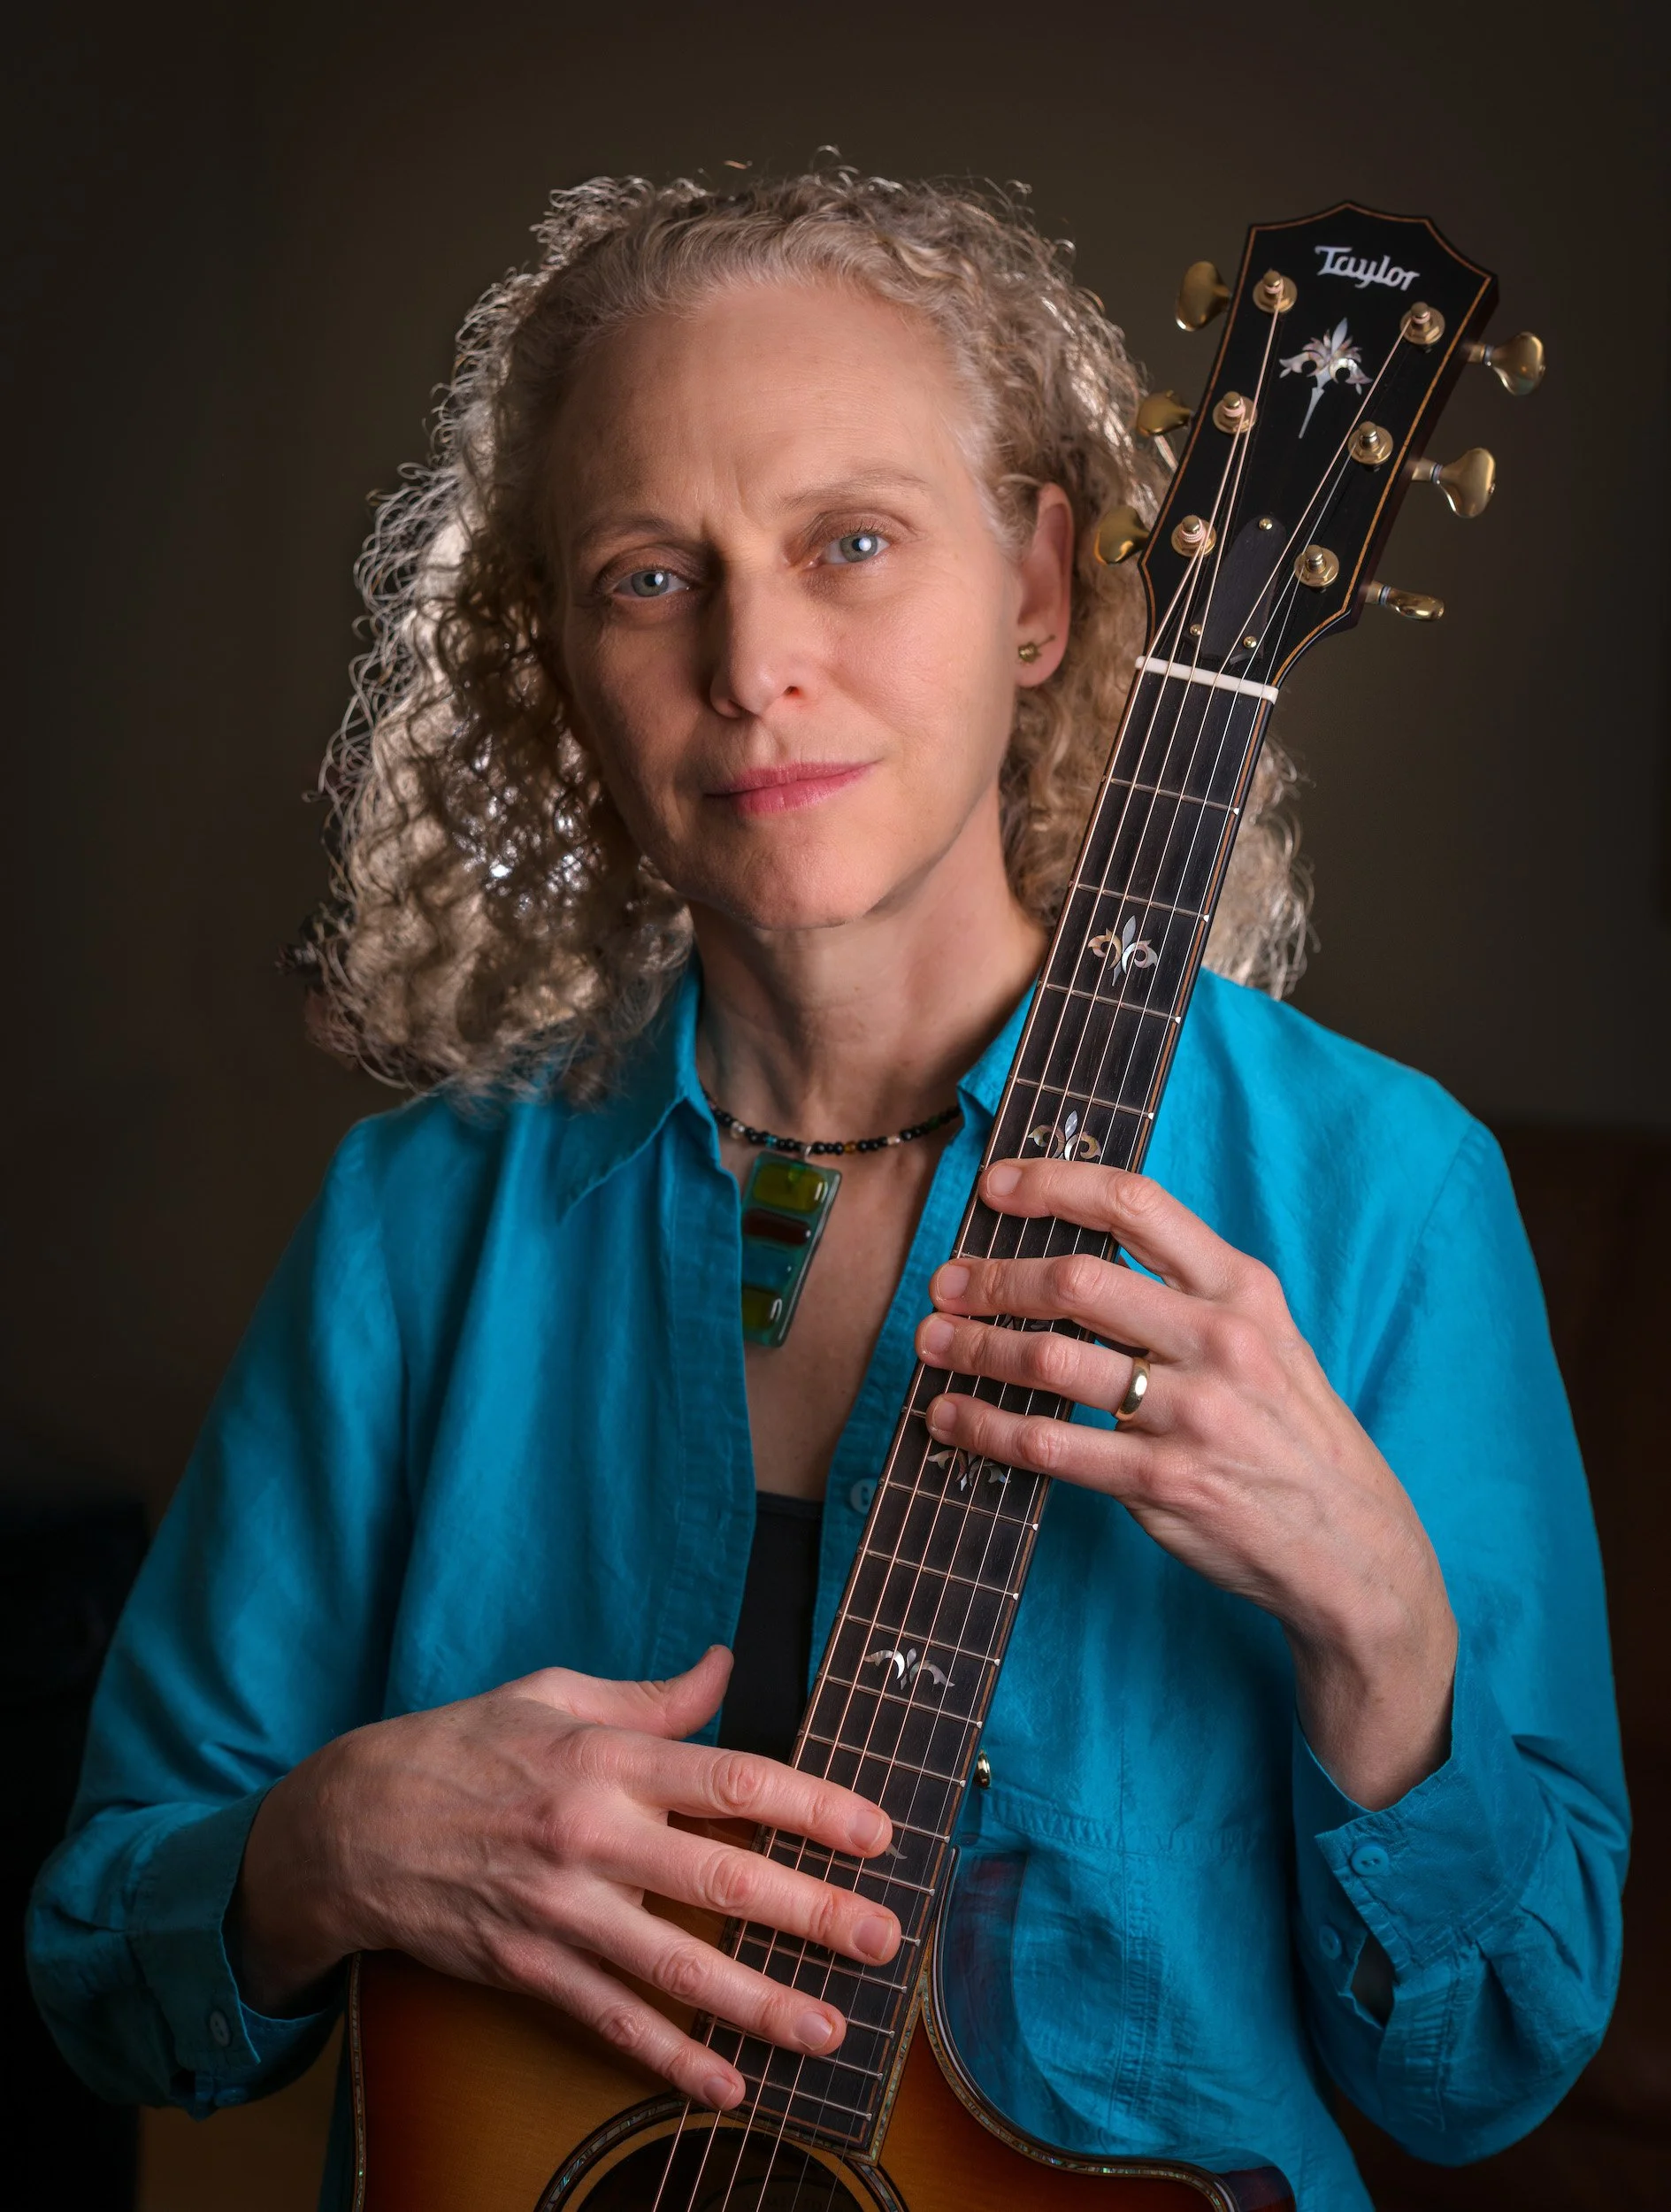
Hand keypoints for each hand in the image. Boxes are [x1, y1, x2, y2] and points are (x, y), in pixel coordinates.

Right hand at [231, 1646, 898, 2107]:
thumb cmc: (463, 1747)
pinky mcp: (530, 1966)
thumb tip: (724, 1667)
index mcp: (607, 1757)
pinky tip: (726, 2086)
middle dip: (814, 1913)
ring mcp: (562, 1909)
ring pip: (677, 1967)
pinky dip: (670, 2058)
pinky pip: (612, 2019)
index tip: (877, 1831)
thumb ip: (650, 1697)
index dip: (814, 1806)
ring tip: (830, 2028)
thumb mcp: (553, 1695)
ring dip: (761, 2004)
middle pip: (724, 1880)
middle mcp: (593, 1833)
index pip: (733, 1781)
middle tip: (884, 1938)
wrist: (355, 1824)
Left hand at [914, 1159, 1456, 1808]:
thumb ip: (1188, 1292)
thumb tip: (1079, 1253)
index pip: (1136, 1205)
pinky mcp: (1164, 1482)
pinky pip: (1051, 1446)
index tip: (994, 1187)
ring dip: (975, 1348)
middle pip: (1077, 1281)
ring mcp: (1193, 1413)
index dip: (1054, 1185)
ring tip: (931, 1342)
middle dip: (994, 1279)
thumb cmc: (1292, 1432)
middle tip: (945, 1284)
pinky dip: (987, 1427)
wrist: (1353, 1547)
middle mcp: (1219, 1340)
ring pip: (1052, 1361)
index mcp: (1241, 1289)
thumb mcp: (1265, 1336)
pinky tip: (951, 1418)